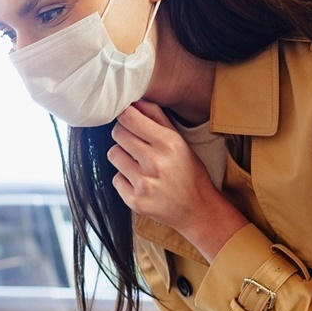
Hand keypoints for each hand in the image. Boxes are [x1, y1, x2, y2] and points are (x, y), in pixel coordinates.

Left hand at [106, 102, 246, 261]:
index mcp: (168, 143)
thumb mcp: (180, 140)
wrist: (197, 209)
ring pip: (113, 155)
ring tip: (139, 164)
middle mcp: (155, 162)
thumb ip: (157, 118)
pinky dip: (125, 180)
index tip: (126, 118)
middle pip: (117, 134)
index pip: (129, 118)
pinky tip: (141, 183)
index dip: (124, 115)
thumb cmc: (188, 171)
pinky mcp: (135, 201)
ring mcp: (144, 183)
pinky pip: (116, 179)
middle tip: (135, 143)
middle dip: (123, 135)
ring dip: (122, 157)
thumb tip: (135, 101)